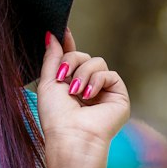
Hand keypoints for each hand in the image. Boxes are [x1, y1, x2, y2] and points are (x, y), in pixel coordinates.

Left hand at [35, 27, 130, 151]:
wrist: (72, 137)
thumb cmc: (56, 117)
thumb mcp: (48, 83)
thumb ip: (52, 58)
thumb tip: (53, 35)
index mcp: (70, 86)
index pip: (72, 60)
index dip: (68, 45)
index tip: (63, 30)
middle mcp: (88, 88)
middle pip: (83, 56)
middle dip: (71, 61)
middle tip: (62, 77)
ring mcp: (104, 92)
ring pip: (96, 62)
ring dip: (82, 73)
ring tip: (75, 92)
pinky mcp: (118, 96)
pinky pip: (109, 74)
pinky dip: (97, 81)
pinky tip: (88, 95)